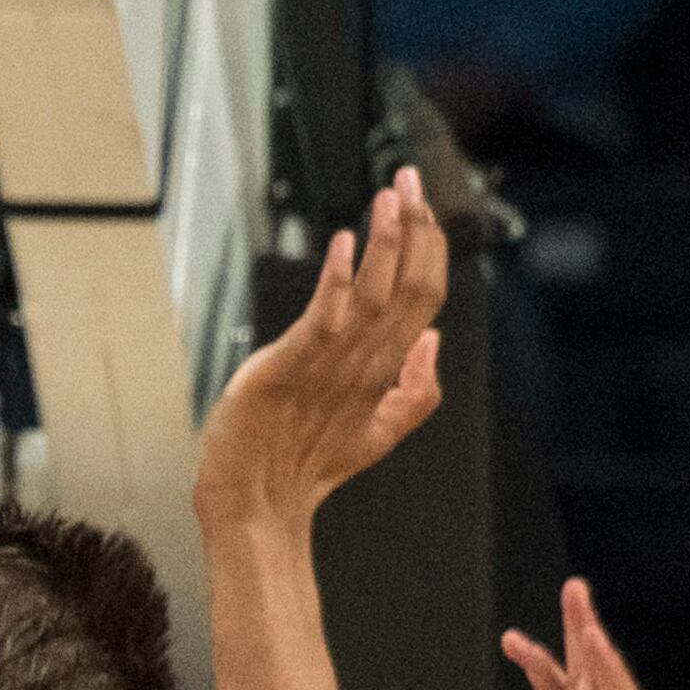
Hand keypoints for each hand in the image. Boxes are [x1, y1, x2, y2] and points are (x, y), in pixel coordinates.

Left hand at [193, 166, 448, 538]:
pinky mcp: (291, 370)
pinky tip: (344, 244)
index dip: (429, 250)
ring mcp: (331, 369)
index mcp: (385, 374)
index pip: (424, 299)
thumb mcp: (375, 431)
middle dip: (414, 231)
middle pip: (408, 290)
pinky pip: (323, 320)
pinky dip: (336, 280)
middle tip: (411, 182)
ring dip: (385, 244)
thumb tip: (434, 341)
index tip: (423, 205)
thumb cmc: (303, 467)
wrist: (255, 506)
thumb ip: (416, 391)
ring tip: (390, 199)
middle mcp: (366, 367)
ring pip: (375, 297)